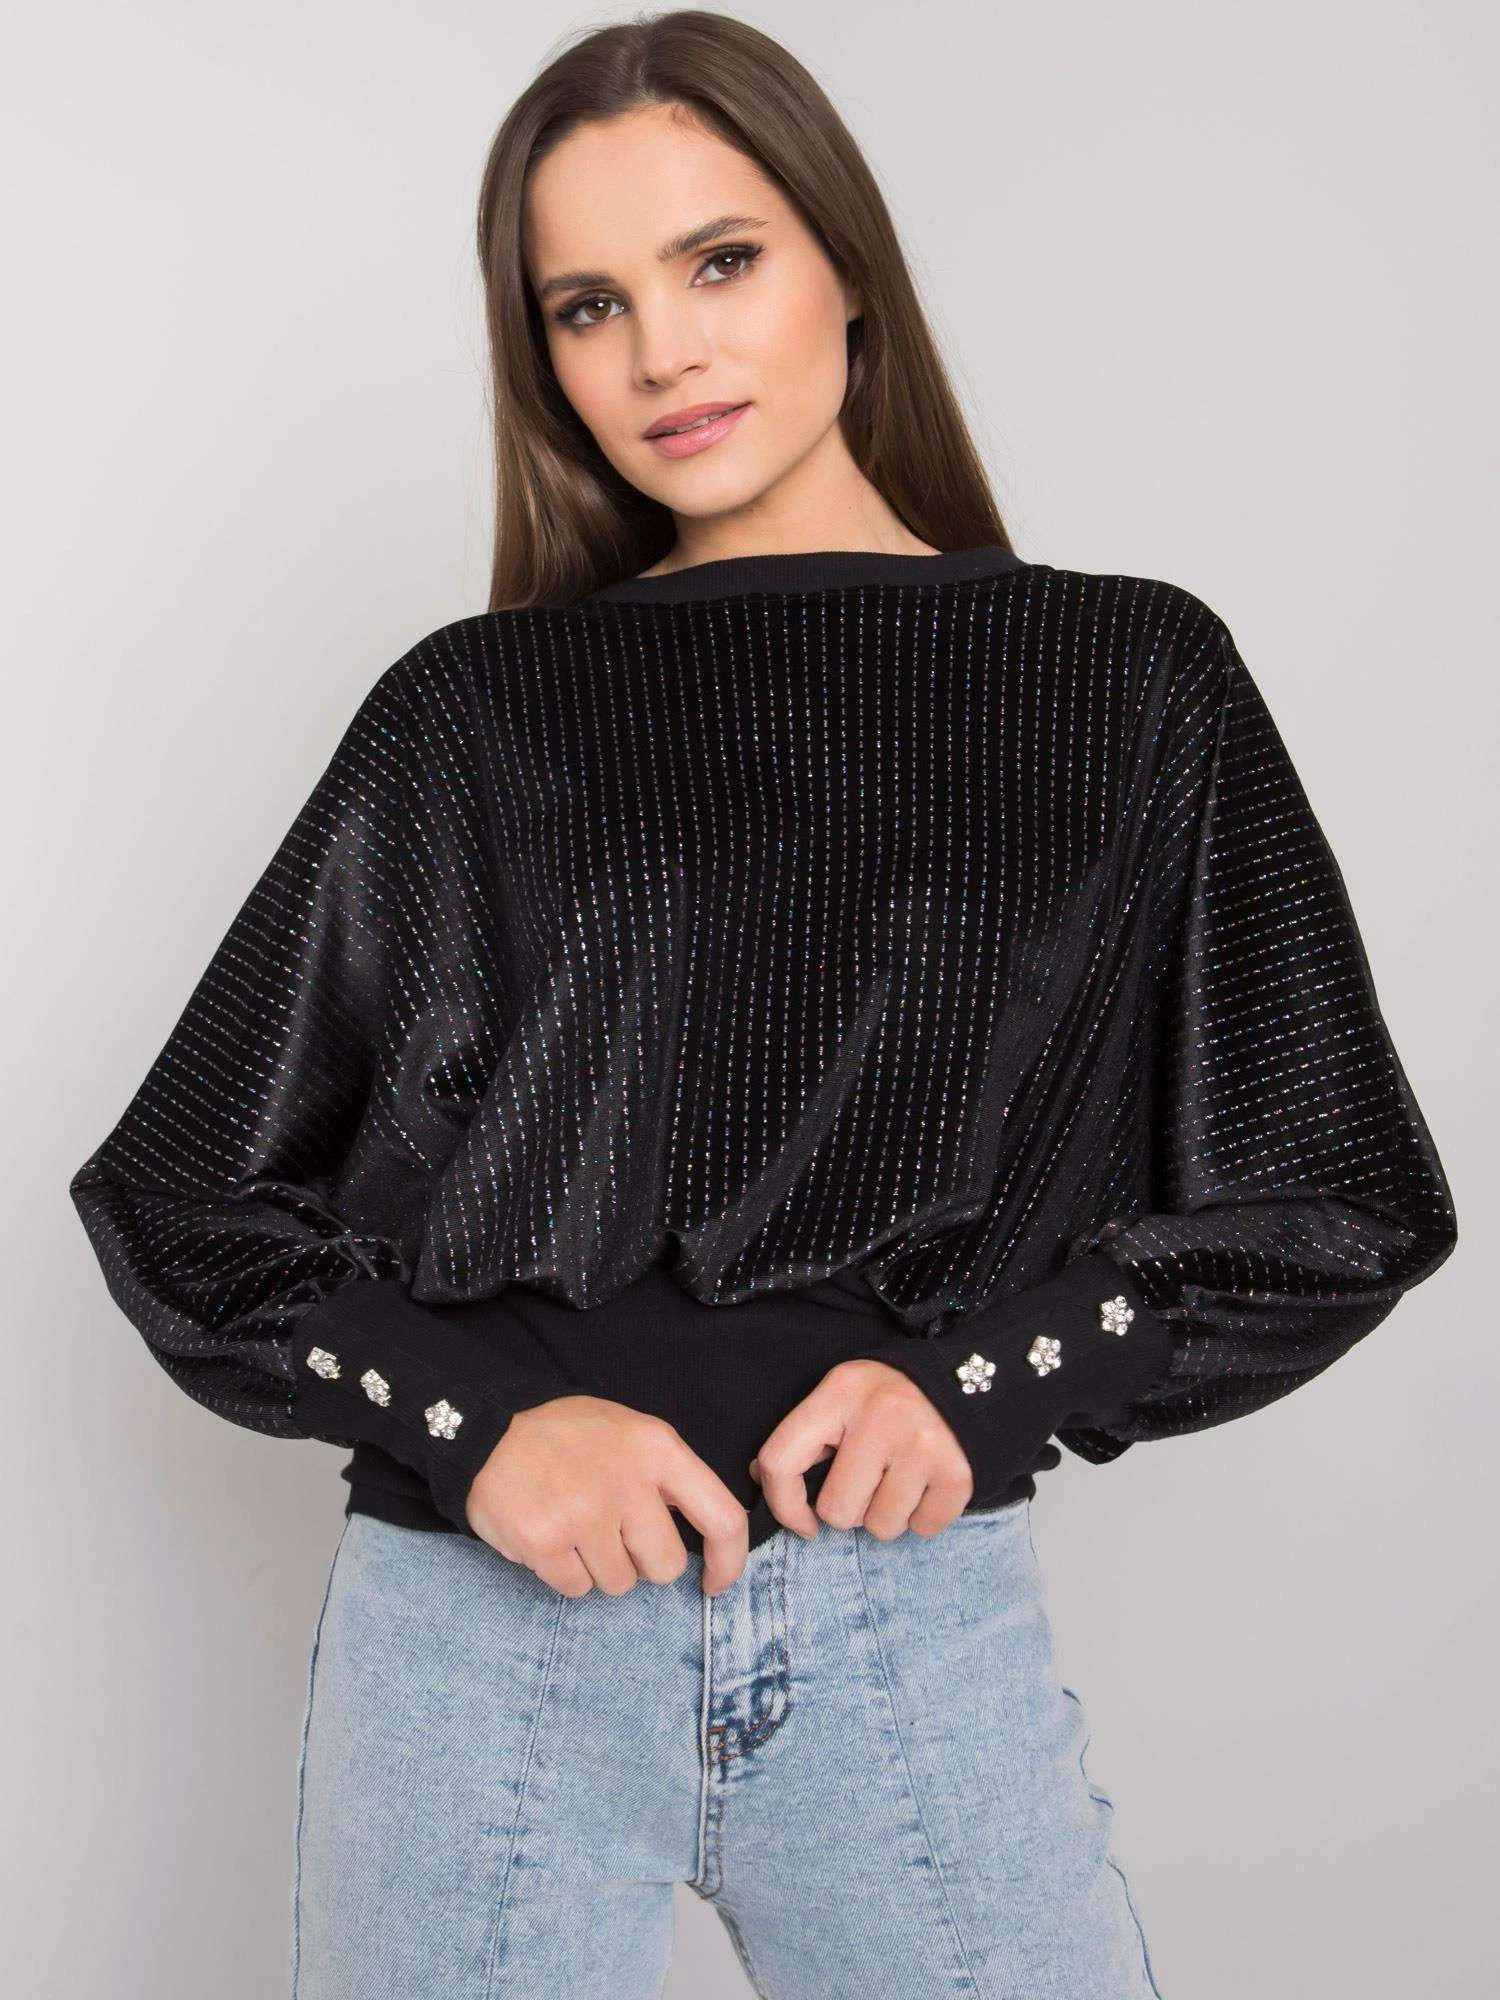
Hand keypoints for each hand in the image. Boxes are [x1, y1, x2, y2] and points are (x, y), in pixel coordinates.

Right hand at [465, 1395, 750, 1598]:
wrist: (490, 1427)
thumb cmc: (572, 1437)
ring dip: (599, 1567)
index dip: (728, 1562)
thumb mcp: (633, 1433)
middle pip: (665, 1567)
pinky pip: (576, 1589)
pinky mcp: (544, 1541)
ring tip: (574, 1527)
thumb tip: (709, 1542)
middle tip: (613, 1535)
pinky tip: (550, 1537)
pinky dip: (564, 1573)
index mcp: (659, 1449)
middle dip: (643, 1563)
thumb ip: (671, 1478)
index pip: (723, 1517)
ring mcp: (584, 1512)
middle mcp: (627, 1481)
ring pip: (619, 1583)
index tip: (714, 1582)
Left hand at [749, 1360, 973, 1538]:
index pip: (781, 1461)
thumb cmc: (891, 1399)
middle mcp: (881, 1414)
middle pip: (837, 1511)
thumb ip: (806, 1434)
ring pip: (881, 1527)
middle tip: (871, 1481)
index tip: (803, 1521)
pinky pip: (924, 1528)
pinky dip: (924, 1516)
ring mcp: (922, 1444)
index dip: (783, 1505)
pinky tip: (928, 1483)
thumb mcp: (844, 1396)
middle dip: (851, 1509)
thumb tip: (762, 1478)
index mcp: (840, 1392)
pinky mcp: (958, 1472)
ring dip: (888, 1514)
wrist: (971, 1380)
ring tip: (901, 1479)